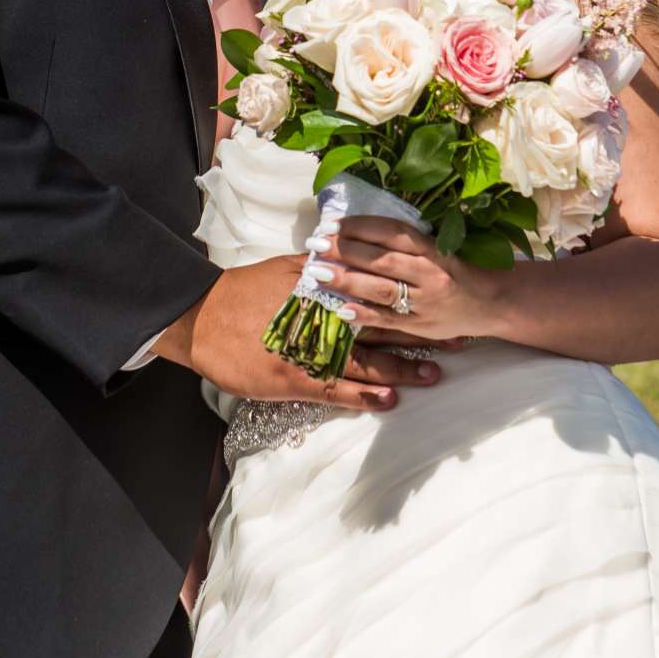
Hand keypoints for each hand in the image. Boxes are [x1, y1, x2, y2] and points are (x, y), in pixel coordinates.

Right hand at [154, 254, 444, 408]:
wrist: (201, 317)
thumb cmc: (241, 292)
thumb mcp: (283, 270)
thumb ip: (318, 270)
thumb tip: (345, 257)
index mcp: (325, 289)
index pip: (379, 295)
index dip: (412, 302)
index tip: (443, 306)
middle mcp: (324, 317)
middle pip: (382, 327)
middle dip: (421, 336)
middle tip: (456, 343)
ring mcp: (310, 350)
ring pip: (367, 362)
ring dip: (403, 369)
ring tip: (433, 375)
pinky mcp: (293, 378)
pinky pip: (337, 389)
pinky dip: (365, 395)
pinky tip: (390, 400)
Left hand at [311, 217, 504, 343]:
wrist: (493, 303)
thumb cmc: (460, 270)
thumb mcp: (439, 248)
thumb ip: (405, 244)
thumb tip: (357, 233)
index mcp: (433, 249)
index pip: (393, 233)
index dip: (362, 226)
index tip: (334, 224)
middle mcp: (430, 273)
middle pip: (382, 259)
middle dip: (346, 250)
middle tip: (317, 244)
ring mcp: (426, 301)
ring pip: (382, 288)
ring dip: (348, 280)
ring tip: (319, 273)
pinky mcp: (422, 326)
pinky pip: (388, 321)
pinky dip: (364, 314)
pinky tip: (340, 309)